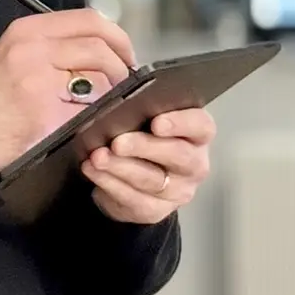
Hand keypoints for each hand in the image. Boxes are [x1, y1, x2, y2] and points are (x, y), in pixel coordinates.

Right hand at [0, 10, 137, 176]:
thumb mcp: (13, 56)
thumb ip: (51, 45)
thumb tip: (102, 47)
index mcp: (26, 30)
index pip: (88, 19)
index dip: (117, 36)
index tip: (125, 54)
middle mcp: (32, 48)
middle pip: (99, 46)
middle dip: (120, 66)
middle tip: (123, 82)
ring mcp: (38, 79)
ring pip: (99, 77)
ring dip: (111, 92)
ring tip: (105, 103)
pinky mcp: (45, 110)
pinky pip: (89, 108)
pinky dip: (97, 115)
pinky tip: (89, 121)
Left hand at [82, 106, 213, 224]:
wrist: (129, 178)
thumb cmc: (138, 136)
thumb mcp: (141, 116)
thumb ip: (139, 103)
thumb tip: (122, 84)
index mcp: (195, 133)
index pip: (201, 125)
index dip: (181, 123)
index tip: (157, 122)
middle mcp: (193, 163)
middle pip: (179, 155)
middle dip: (145, 147)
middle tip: (118, 142)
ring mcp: (178, 190)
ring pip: (152, 180)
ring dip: (121, 167)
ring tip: (98, 156)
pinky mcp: (156, 210)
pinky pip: (135, 200)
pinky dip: (110, 184)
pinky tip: (93, 170)